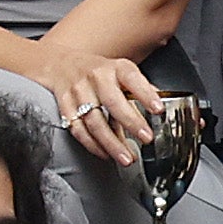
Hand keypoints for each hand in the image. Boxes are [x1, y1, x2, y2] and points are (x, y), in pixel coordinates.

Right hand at [40, 44, 164, 164]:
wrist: (62, 65)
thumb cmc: (99, 72)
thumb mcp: (122, 70)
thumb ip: (140, 88)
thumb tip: (160, 105)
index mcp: (115, 67)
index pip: (133, 79)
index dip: (146, 94)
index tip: (159, 109)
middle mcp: (96, 78)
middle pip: (113, 102)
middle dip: (131, 122)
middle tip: (146, 138)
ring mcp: (78, 93)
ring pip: (94, 121)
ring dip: (112, 143)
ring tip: (127, 158)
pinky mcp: (65, 107)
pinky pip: (79, 130)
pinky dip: (93, 146)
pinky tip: (106, 154)